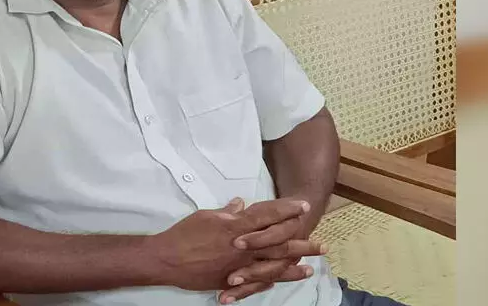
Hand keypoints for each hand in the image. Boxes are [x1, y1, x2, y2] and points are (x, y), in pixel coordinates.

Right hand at [147, 197, 317, 291]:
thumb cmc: (184, 234)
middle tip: (320, 244)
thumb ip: (227, 213)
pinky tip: (281, 280)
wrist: (166, 259)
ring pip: (272, 266)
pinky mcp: (231, 280)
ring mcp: (238, 266)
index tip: (302, 207)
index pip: (267, 216)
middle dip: (301, 243)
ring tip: (310, 268)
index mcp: (237, 227)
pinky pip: (255, 282)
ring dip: (293, 267)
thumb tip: (241, 205)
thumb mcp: (206, 216)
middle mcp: (242, 247)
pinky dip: (270, 280)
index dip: (286, 210)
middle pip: (278, 244)